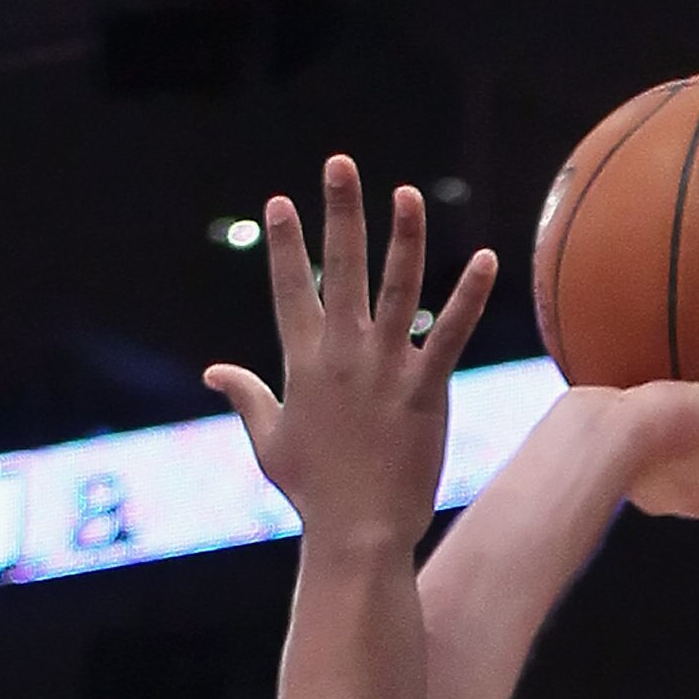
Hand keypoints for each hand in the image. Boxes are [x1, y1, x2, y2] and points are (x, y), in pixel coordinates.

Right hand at [205, 157, 498, 553]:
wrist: (356, 534)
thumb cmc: (312, 492)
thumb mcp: (268, 442)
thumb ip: (245, 396)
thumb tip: (212, 373)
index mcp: (303, 364)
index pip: (291, 290)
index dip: (284, 245)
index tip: (280, 202)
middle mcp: (343, 356)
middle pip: (340, 270)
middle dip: (339, 213)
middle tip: (340, 163)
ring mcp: (386, 370)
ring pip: (398, 290)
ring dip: (404, 238)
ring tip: (406, 195)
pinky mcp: (425, 390)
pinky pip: (451, 334)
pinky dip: (469, 297)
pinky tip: (486, 259)